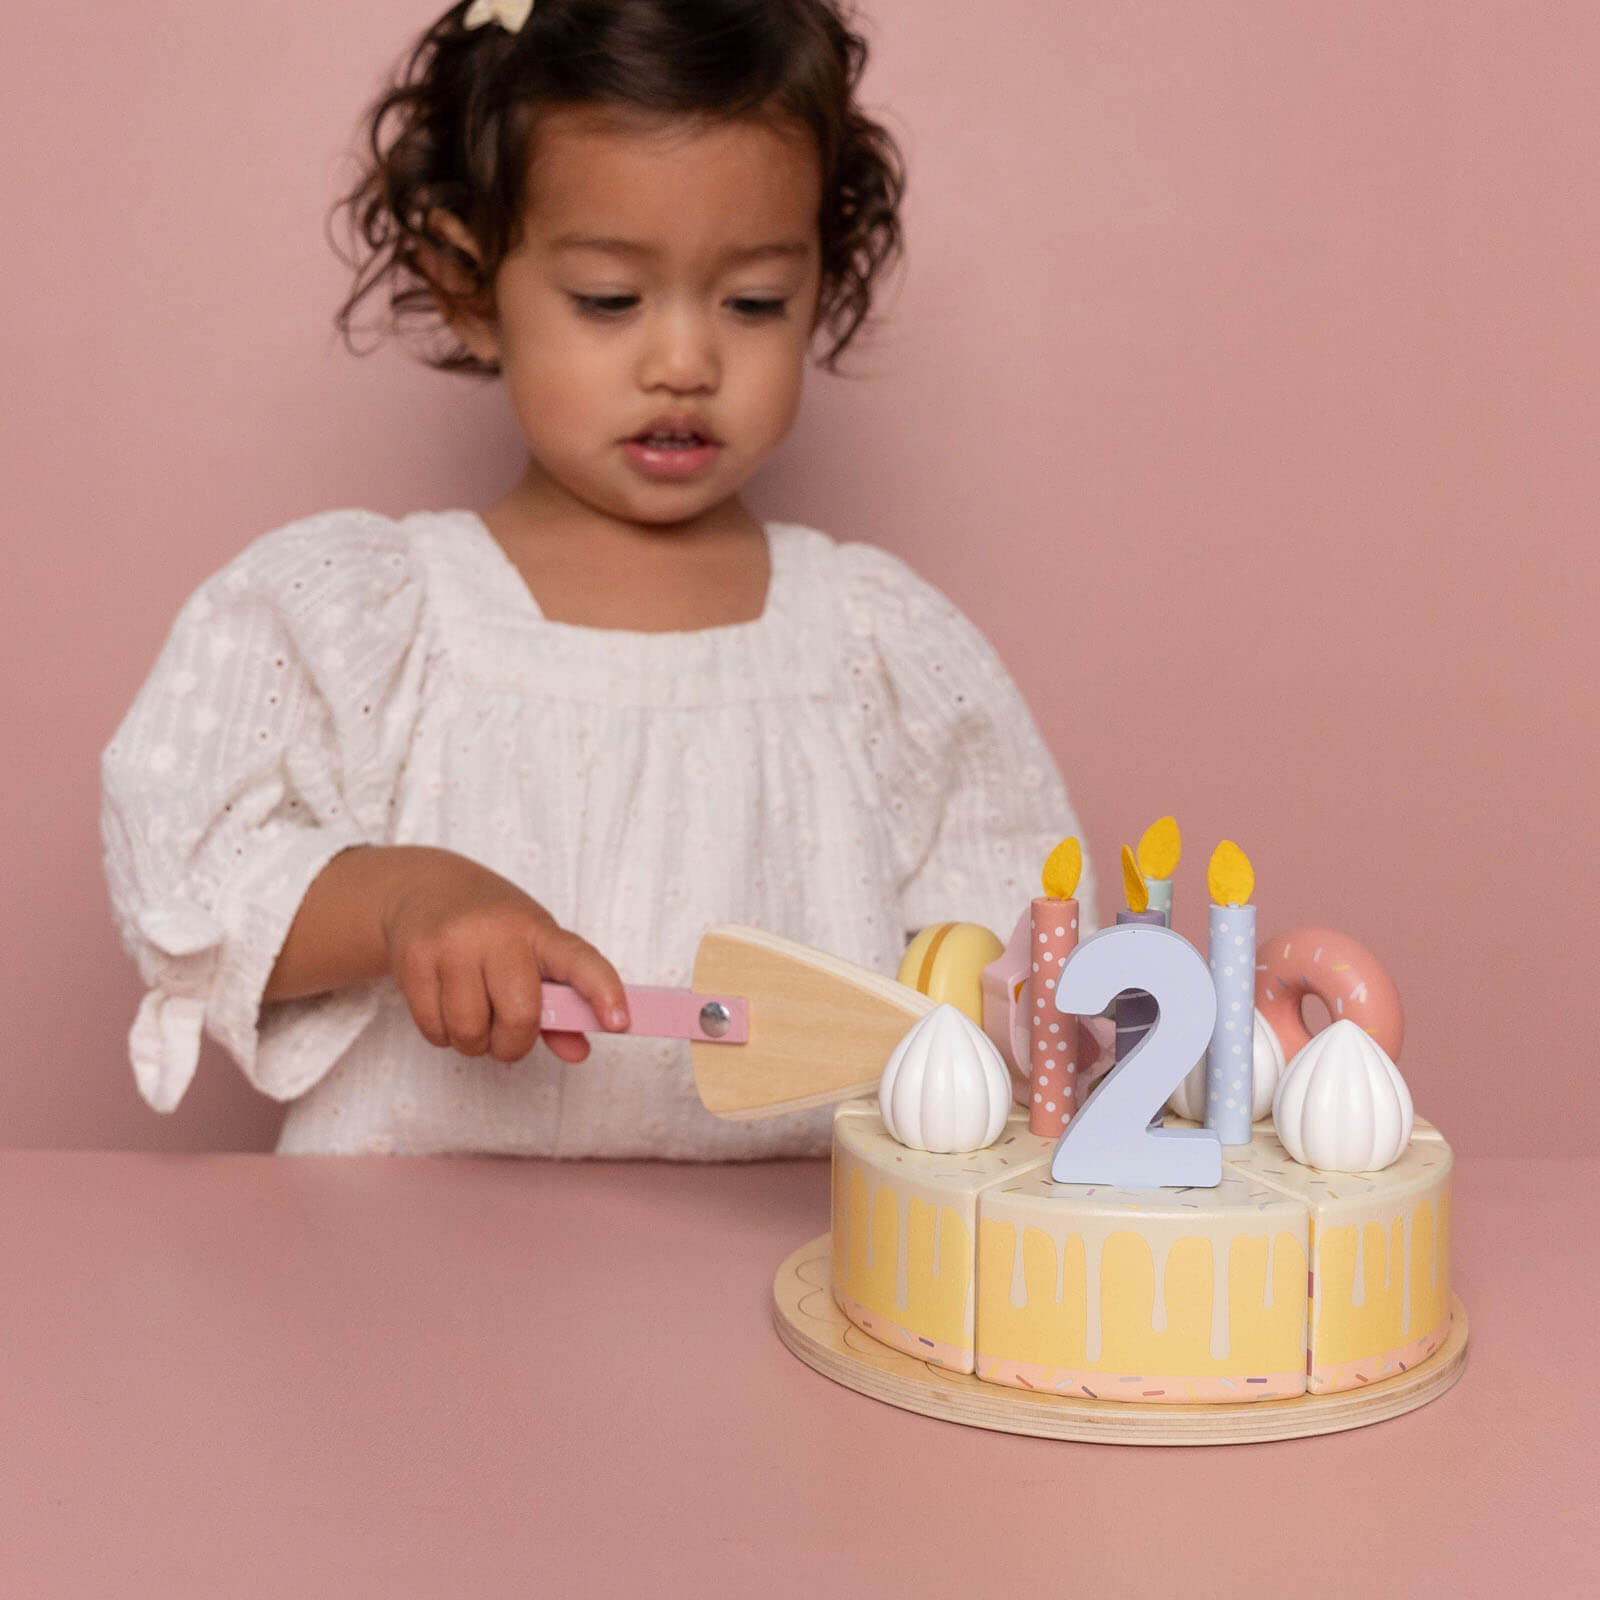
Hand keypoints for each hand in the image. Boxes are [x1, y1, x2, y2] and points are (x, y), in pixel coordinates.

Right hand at [380, 851, 628, 1063]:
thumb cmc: (492, 928)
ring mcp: (452, 944)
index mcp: (538, 930)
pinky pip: (435, 1030)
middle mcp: (497, 933)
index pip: (580, 961)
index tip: (620, 1022)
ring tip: (474, 1016)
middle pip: (519, 1016)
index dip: (603, 992)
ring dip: (475, 1043)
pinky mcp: (414, 961)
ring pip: (470, 1032)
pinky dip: (444, 1035)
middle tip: (506, 1035)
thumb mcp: (532, 950)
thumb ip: (560, 1006)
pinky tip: (445, 1007)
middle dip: (514, 1044)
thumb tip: (579, 1051)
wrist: (423, 888)